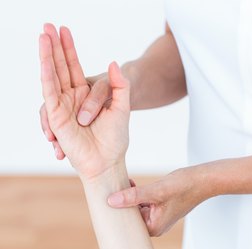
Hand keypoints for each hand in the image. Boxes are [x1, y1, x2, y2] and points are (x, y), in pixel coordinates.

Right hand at [39, 24, 129, 178]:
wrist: (107, 160)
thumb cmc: (115, 138)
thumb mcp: (122, 106)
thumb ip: (120, 85)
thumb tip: (114, 62)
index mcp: (84, 94)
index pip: (73, 66)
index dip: (68, 48)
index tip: (63, 30)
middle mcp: (70, 98)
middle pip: (60, 67)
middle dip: (54, 46)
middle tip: (47, 25)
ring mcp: (62, 106)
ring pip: (52, 76)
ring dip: (47, 56)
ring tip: (44, 36)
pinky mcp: (57, 116)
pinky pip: (50, 93)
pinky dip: (47, 76)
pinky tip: (45, 62)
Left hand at [107, 167, 209, 236]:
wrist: (203, 179)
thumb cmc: (185, 186)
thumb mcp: (156, 190)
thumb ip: (134, 196)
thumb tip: (112, 201)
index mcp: (154, 227)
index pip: (127, 220)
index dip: (117, 207)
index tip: (107, 195)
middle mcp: (156, 224)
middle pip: (131, 215)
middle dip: (123, 201)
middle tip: (115, 187)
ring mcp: (159, 216)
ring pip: (137, 207)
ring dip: (131, 196)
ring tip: (126, 183)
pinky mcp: (161, 207)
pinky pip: (144, 203)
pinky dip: (138, 194)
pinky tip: (134, 184)